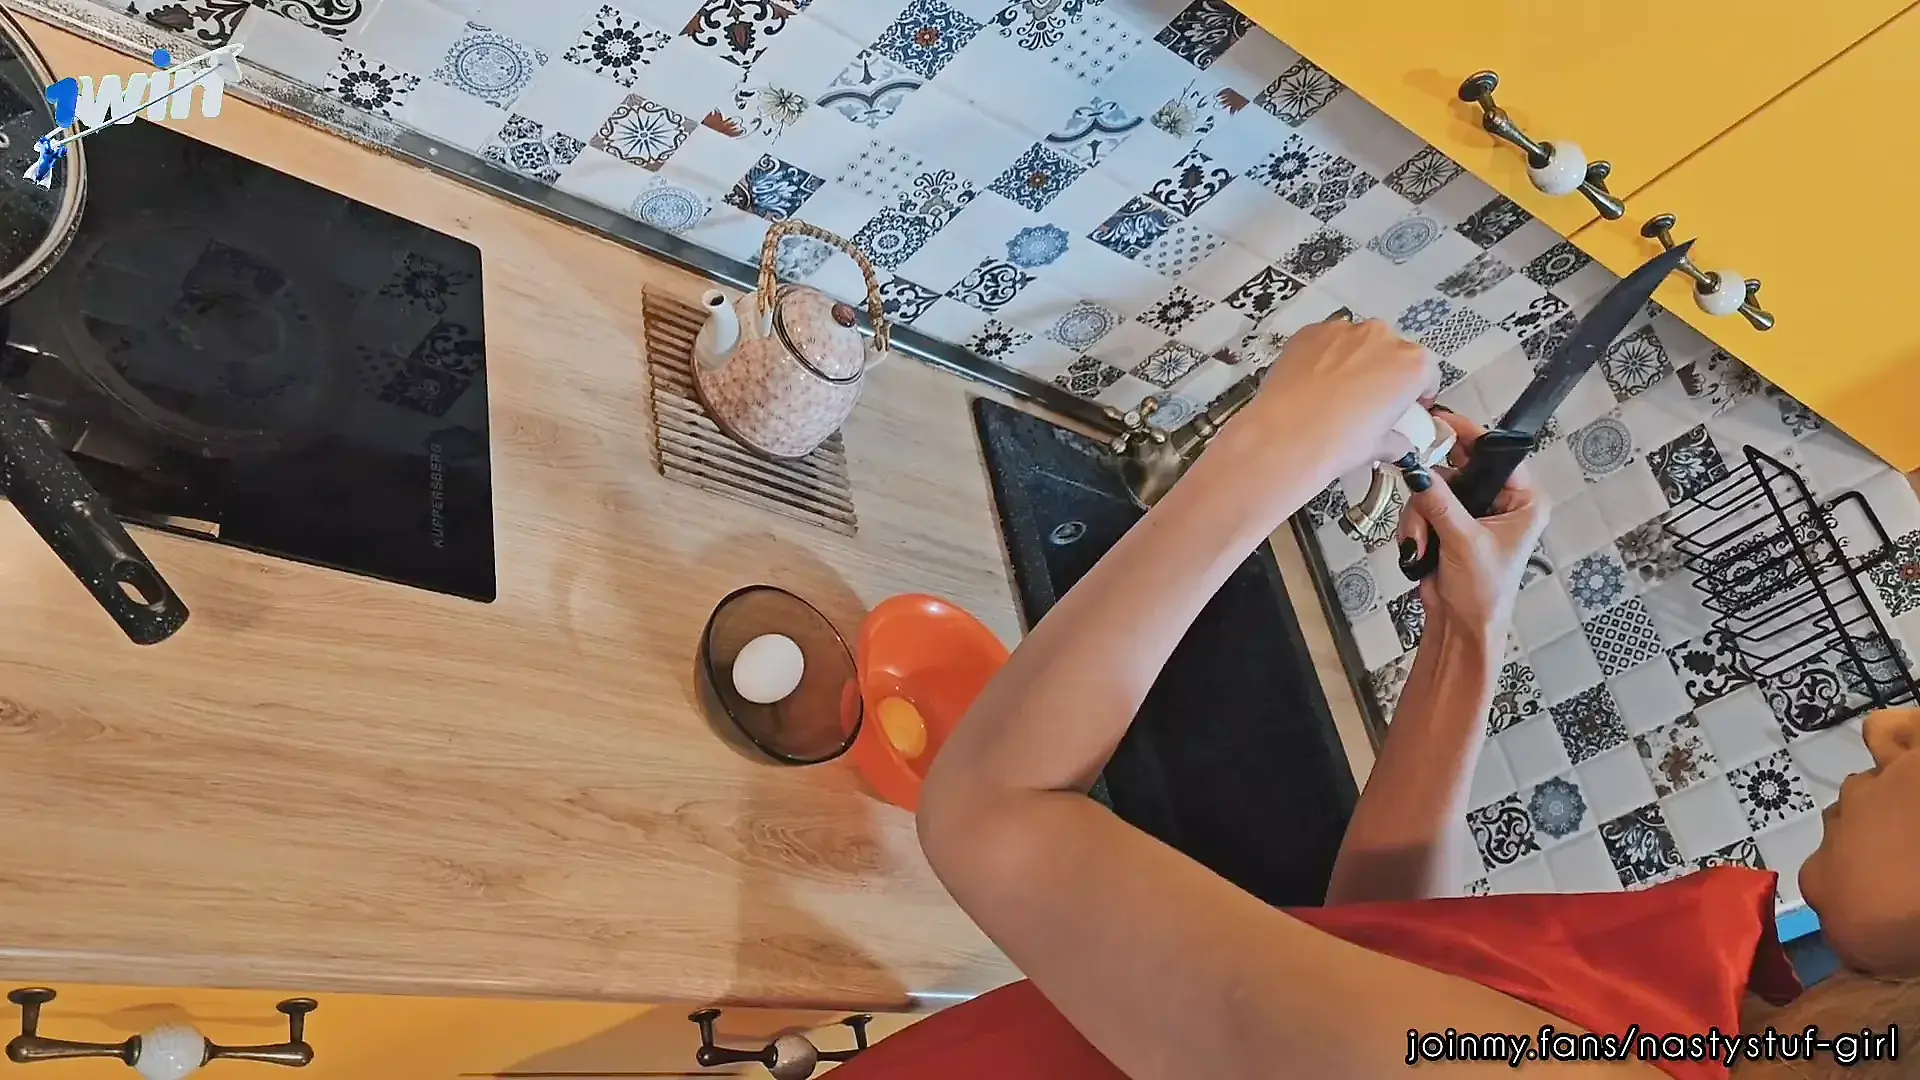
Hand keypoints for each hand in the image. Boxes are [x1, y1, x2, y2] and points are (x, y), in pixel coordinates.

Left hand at [1241, 317, 1435, 481]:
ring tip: (1335, 393)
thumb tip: (1395, 443)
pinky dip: (1323, 356)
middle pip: (1392, 352)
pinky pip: (1325, 341)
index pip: (1428, 373)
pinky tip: (1312, 383)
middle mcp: (1382, 337)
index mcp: (1412, 364)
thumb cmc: (1339, 441)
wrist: (1287, 436)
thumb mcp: (1380, 447)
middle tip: (1368, 402)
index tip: (1409, 405)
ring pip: (1357, 343)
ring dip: (1352, 361)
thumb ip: (1396, 439)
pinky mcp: (1310, 331)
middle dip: (1384, 372)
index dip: (1419, 392)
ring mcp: (1344, 330)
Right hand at [1397, 412, 1548, 636]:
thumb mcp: (1464, 542)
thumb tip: (1417, 469)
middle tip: (1419, 494)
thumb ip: (1438, 502)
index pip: (1495, 453)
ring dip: (1420, 517)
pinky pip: (1422, 506)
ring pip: (1432, 488)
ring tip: (1422, 546)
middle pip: (1457, 467)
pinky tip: (1419, 550)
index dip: (1466, 437)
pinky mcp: (1447, 523)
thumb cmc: (1483, 592)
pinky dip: (1414, 527)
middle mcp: (1500, 500)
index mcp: (1522, 499)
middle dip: (1433, 489)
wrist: (1462, 626)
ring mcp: (1471, 511)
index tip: (1438, 423)